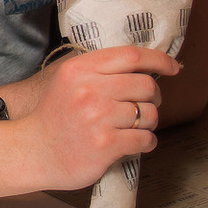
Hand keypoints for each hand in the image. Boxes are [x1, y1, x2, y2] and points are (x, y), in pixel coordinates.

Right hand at [18, 46, 179, 188]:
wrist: (34, 152)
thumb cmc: (55, 118)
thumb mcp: (68, 82)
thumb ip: (99, 71)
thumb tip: (145, 67)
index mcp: (79, 70)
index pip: (131, 55)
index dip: (159, 60)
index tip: (173, 67)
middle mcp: (89, 90)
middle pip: (147, 85)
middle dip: (154, 98)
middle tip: (144, 106)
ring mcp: (97, 117)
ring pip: (149, 113)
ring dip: (148, 122)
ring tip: (131, 127)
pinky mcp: (106, 143)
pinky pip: (146, 138)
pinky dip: (146, 142)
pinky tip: (132, 143)